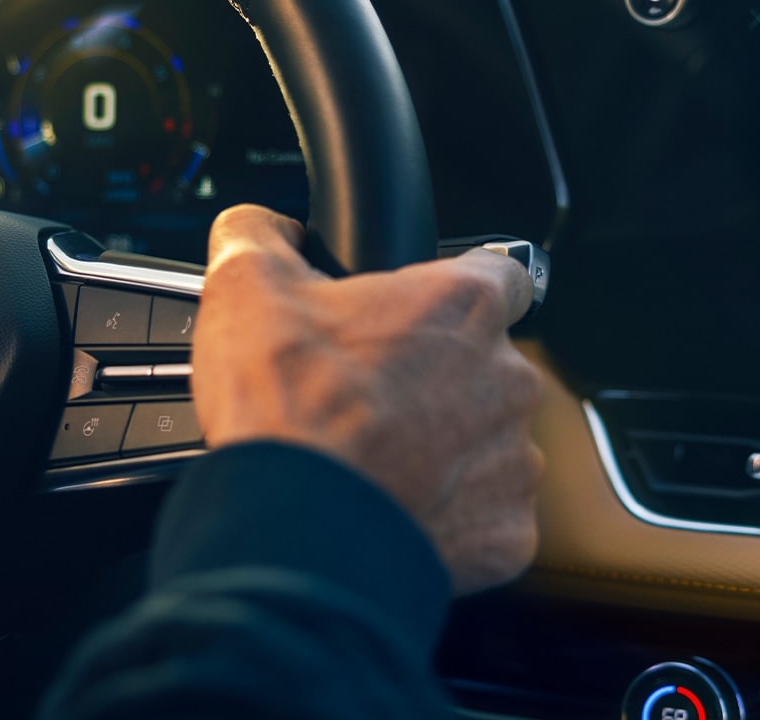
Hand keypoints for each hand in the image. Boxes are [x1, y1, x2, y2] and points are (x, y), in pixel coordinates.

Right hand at [187, 204, 544, 593]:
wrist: (298, 531)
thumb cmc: (288, 414)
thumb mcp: (245, 289)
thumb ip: (259, 237)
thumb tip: (258, 227)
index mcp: (464, 306)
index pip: (501, 274)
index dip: (458, 290)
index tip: (423, 313)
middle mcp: (507, 378)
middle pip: (488, 366)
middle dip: (441, 381)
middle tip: (375, 400)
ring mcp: (514, 457)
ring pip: (490, 442)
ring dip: (447, 449)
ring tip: (380, 460)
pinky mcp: (508, 529)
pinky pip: (487, 514)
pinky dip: (451, 515)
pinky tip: (398, 509)